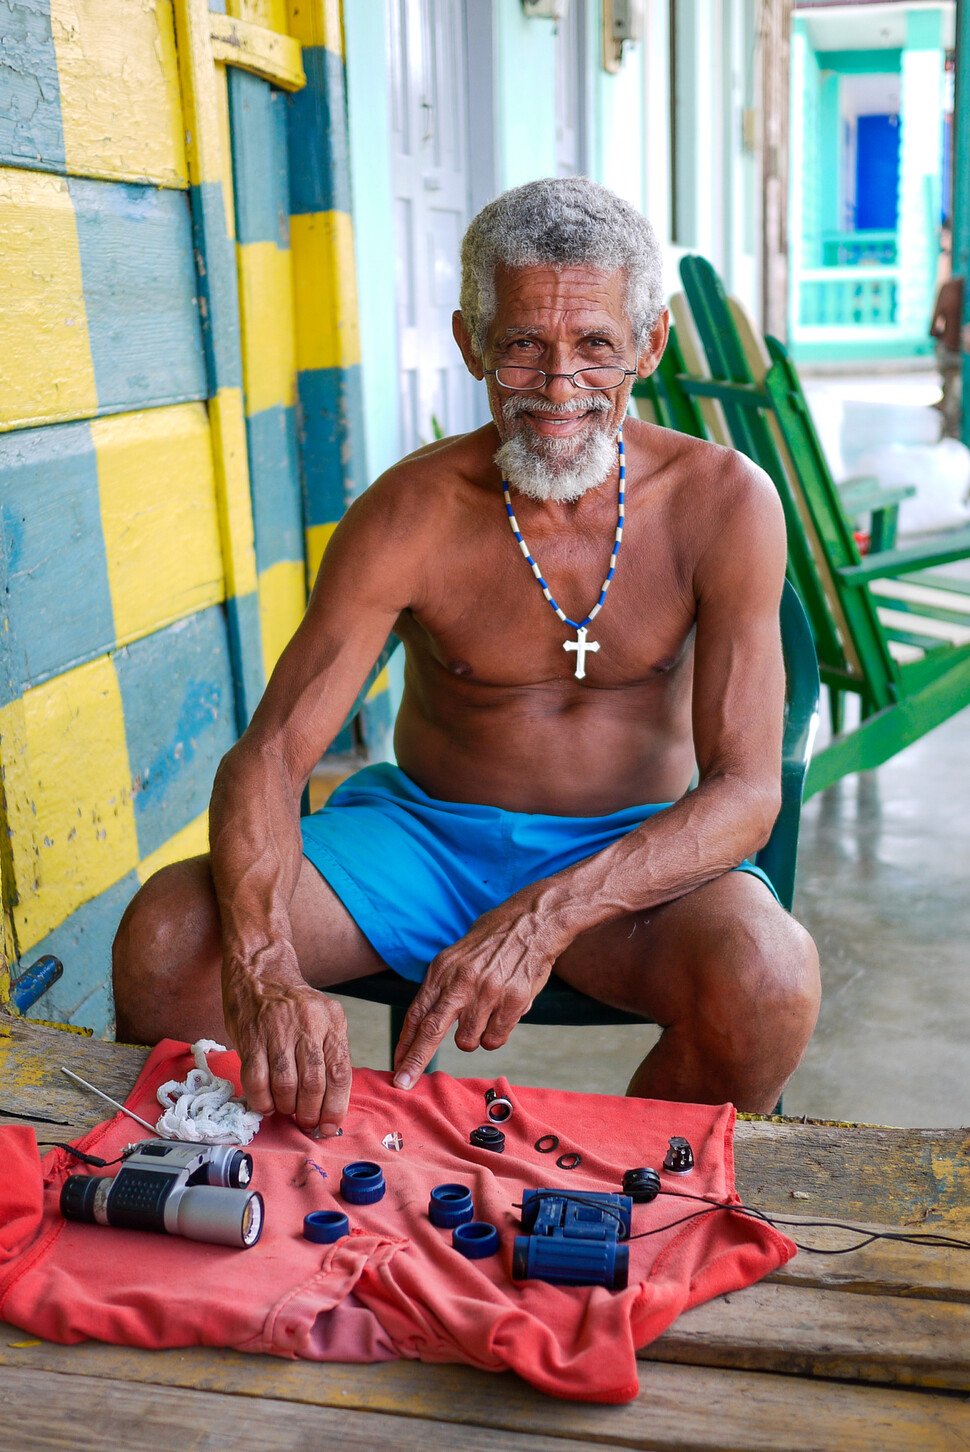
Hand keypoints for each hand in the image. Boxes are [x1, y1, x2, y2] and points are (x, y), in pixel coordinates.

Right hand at [223, 951, 350, 1135]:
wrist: (259, 970)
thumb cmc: (293, 1003)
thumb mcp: (323, 1017)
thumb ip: (330, 1050)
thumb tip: (333, 1099)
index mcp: (331, 1021)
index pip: (340, 1072)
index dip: (336, 1106)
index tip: (330, 1125)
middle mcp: (307, 1024)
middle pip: (313, 1083)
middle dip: (310, 1111)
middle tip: (305, 1121)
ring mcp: (277, 1029)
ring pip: (286, 1084)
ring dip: (286, 1107)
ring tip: (286, 1110)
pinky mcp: (250, 1036)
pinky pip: (256, 1078)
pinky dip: (261, 1099)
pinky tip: (265, 1103)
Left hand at [392, 897, 560, 1087]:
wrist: (534, 921)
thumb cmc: (494, 938)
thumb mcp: (457, 955)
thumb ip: (442, 986)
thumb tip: (425, 1020)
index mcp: (443, 969)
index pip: (416, 1012)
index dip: (405, 1042)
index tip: (396, 1065)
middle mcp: (461, 982)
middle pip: (431, 1032)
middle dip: (415, 1062)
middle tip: (404, 1082)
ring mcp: (488, 993)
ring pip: (468, 1042)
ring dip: (473, 1037)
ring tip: (486, 1013)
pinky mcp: (513, 1002)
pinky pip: (495, 1039)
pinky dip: (496, 1034)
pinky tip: (503, 1013)